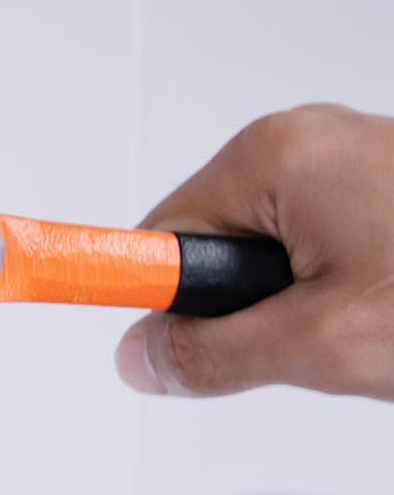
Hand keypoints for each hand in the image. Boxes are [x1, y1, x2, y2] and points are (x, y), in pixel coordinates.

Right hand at [116, 104, 393, 399]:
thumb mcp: (326, 341)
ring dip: (309, 296)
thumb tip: (144, 357)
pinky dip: (349, 277)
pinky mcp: (384, 175)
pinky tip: (390, 298)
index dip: (154, 296)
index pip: (159, 238)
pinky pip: (328, 236)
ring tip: (373, 317)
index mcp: (272, 154)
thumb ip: (215, 353)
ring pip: (278, 248)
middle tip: (319, 336)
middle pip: (216, 245)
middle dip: (255, 306)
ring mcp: (351, 153)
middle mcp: (305, 137)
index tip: (126, 332)